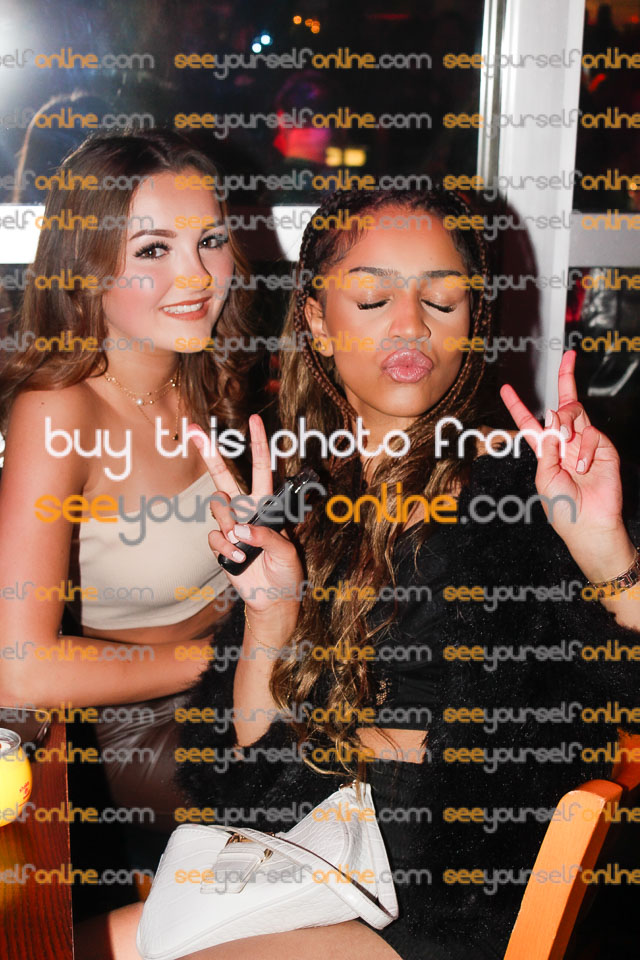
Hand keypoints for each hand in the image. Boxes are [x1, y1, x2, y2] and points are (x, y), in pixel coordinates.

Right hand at [189, 415, 303, 620]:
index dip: (258, 445)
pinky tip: (239, 559)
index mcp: (267, 506)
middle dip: (211, 454)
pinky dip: (227, 548)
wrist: (272, 599)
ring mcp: (231, 527)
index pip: (261, 470)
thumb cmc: (286, 573)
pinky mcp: (221, 544)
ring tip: (246, 547)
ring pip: (219, 510)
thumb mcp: (287, 553)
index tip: (254, 420)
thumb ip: (267, 537)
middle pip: (223, 478)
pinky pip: (215, 537)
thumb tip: (241, 529)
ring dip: (232, 527)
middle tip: (196, 431)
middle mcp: (246, 511)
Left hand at [500, 350, 634, 580]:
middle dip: (566, 378)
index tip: (506, 388)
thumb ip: (546, 446)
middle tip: (569, 355)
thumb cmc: (562, 507)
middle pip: (563, 404)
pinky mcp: (603, 448)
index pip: (529, 423)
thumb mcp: (544, 476)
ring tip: (565, 440)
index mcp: (545, 451)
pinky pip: (591, 434)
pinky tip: (584, 467)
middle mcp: (565, 442)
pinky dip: (585, 449)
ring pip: (575, 412)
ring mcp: (585, 443)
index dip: (517, 406)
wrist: (588, 524)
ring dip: (566, 419)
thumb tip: (552, 418)